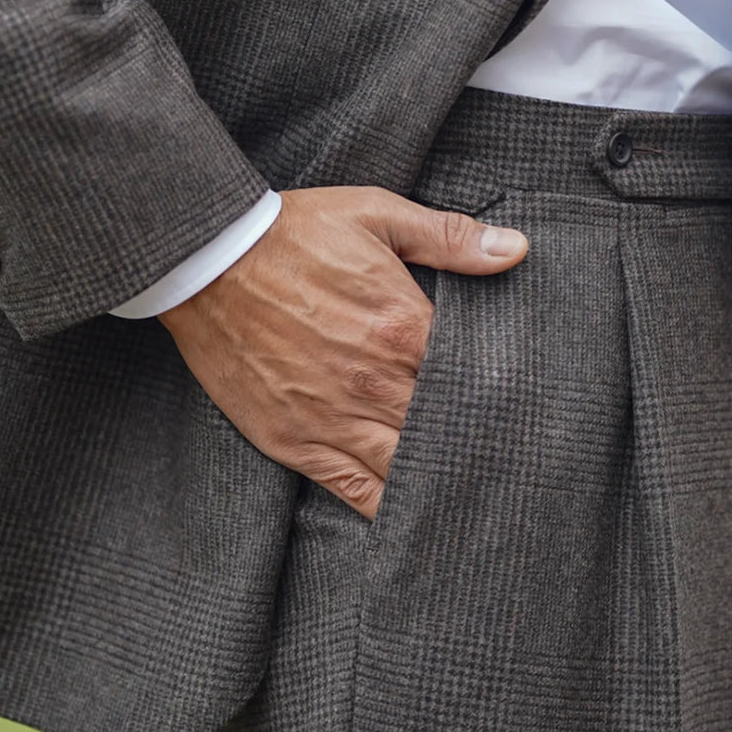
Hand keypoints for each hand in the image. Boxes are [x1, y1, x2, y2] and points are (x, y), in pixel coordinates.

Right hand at [158, 186, 527, 518]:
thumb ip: (450, 238)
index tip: (527, 408)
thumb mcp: (376, 215)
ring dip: (441, 483)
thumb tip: (516, 249)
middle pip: (449, 432)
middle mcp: (375, 382)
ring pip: (408, 471)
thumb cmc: (293, 233)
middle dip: (480, 446)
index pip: (477, 380)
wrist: (204, 261)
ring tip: (475, 496)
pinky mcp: (297, 442)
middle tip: (513, 462)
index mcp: (405, 328)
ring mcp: (335, 418)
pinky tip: (414, 516)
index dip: (502, 396)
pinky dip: (388, 509)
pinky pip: (356, 492)